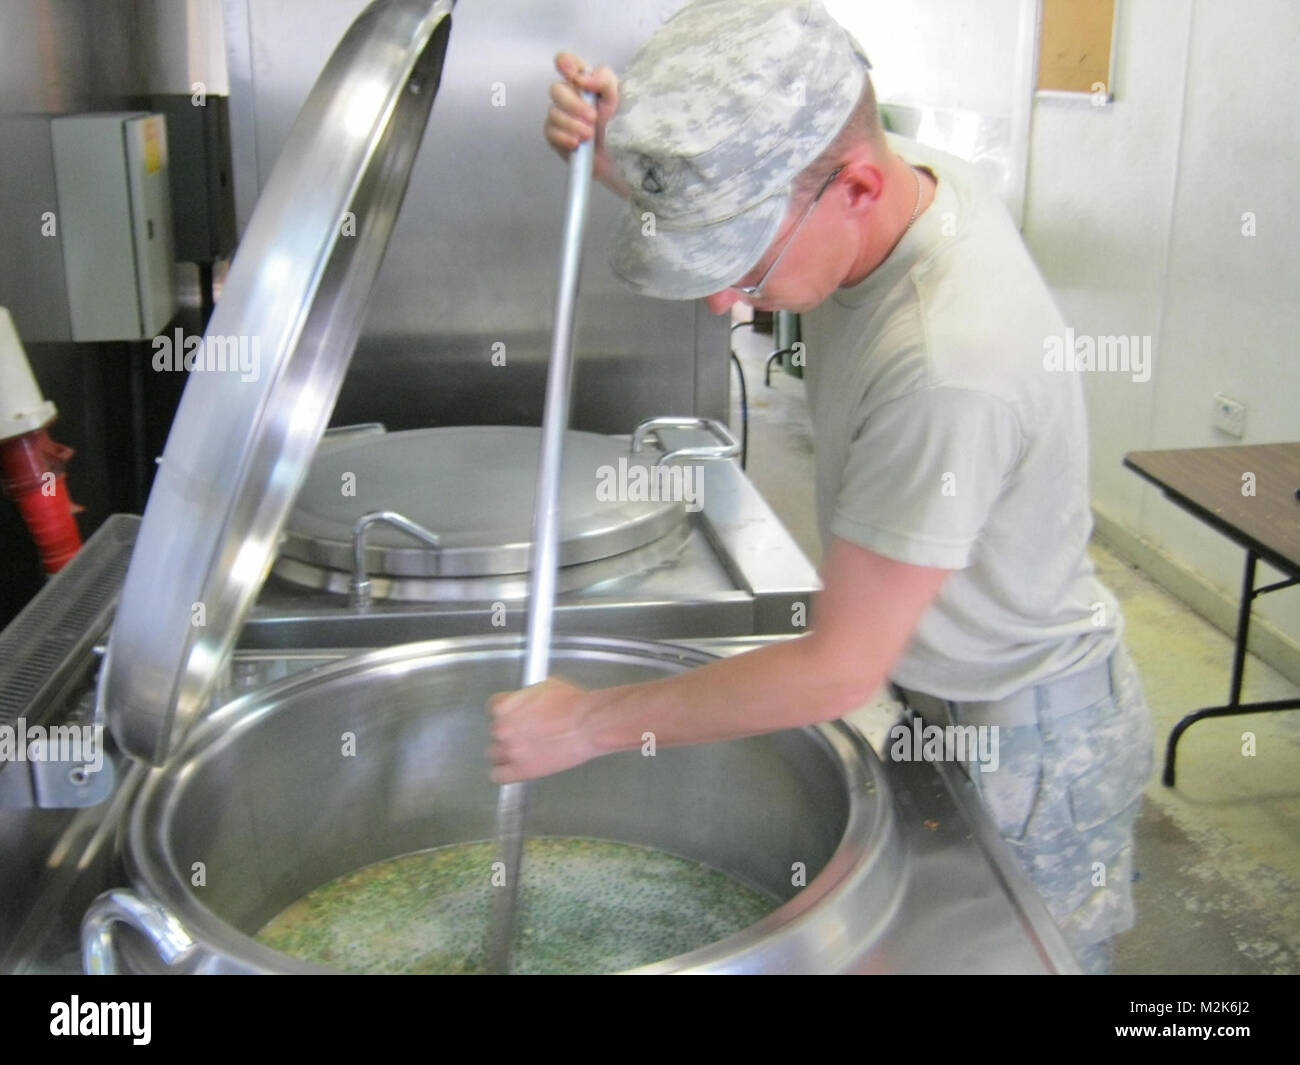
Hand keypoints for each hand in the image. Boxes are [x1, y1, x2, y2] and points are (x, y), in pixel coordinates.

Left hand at [487, 675, 601, 782]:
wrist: (588, 723)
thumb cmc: (573, 704)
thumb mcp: (545, 686)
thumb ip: (527, 697)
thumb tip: (527, 702)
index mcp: (505, 706)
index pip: (492, 707)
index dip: (506, 711)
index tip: (513, 715)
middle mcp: (503, 728)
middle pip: (494, 732)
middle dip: (508, 732)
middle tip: (524, 733)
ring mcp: (510, 751)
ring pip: (493, 754)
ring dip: (505, 752)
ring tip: (522, 750)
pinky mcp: (521, 770)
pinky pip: (498, 776)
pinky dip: (503, 773)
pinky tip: (513, 768)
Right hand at [544, 51, 627, 195]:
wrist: (621, 159)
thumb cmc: (623, 125)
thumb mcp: (620, 97)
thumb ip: (603, 78)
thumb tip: (580, 78)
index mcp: (585, 82)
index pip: (566, 62)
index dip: (565, 64)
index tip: (573, 75)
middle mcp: (570, 96)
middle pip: (556, 89)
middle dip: (574, 105)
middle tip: (593, 118)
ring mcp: (561, 117)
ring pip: (553, 113)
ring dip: (572, 124)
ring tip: (590, 135)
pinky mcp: (556, 137)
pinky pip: (550, 132)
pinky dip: (564, 137)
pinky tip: (577, 144)